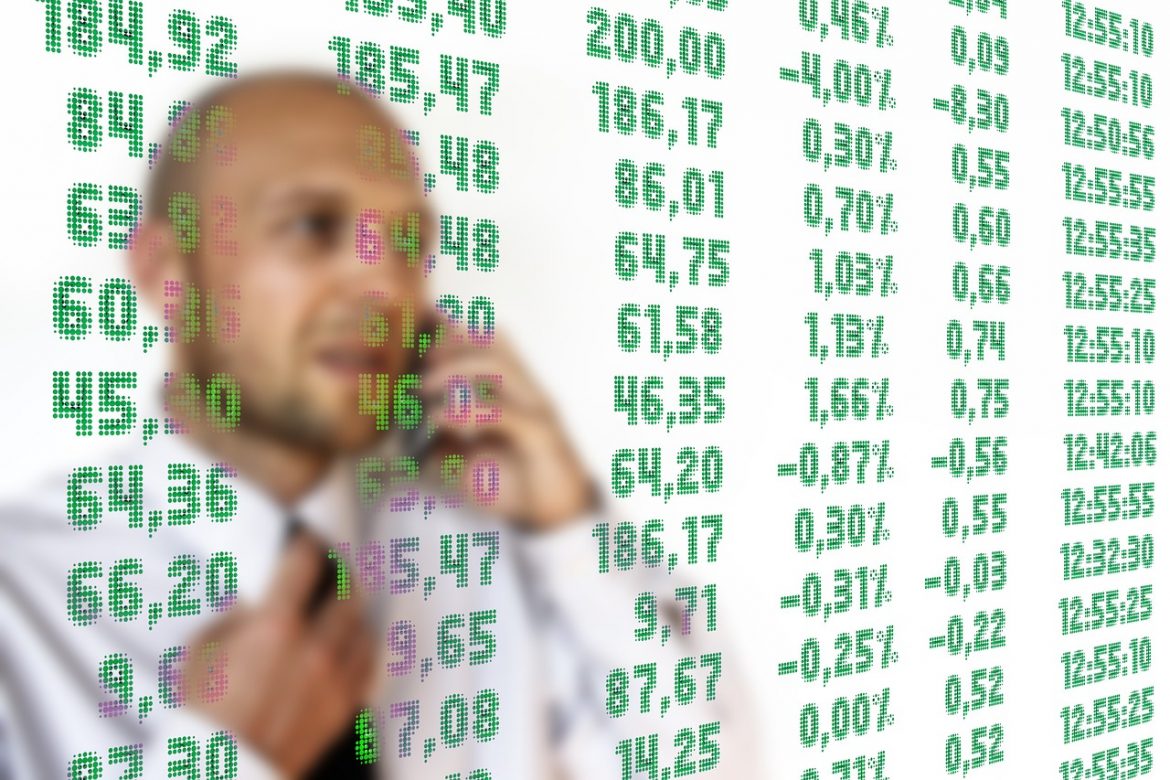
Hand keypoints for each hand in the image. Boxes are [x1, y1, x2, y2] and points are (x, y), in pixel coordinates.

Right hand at [182, 533, 374, 776]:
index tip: (304, 542)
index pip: (305, 563)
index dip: (305, 545)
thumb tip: (251, 603)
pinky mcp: (345, 706)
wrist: (222, 775)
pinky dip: (363, 645)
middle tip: (331, 570)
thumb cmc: (202, 718)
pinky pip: (369, 662)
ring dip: (354, 610)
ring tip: (343, 603)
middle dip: (339, 574)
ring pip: (363, 625)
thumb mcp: (199, 657)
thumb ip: (231, 620)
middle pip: (347, 590)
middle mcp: (314, 646)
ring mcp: (335, 678)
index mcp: (275, 627)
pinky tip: (353, 640)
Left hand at [417, 311, 597, 530]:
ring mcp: (537, 410)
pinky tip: (441, 419)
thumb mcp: (466, 462)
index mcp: (513, 390)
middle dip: (452, 342)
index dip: (454, 331)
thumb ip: (440, 443)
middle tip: (418, 362)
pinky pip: (505, 413)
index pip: (489, 339)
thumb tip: (404, 433)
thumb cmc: (514, 485)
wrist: (555, 518)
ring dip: (457, 370)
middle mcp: (528, 391)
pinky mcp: (541, 436)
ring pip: (500, 368)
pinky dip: (469, 411)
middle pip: (495, 341)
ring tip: (424, 387)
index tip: (417, 342)